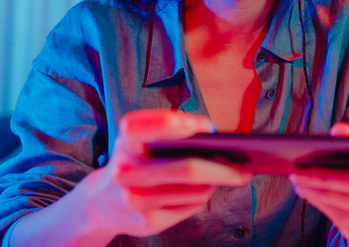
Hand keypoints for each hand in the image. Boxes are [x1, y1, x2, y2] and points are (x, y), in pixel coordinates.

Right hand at [78, 109, 251, 239]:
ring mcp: (135, 200)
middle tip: (246, 166)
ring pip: (194, 191)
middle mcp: (125, 171)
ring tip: (232, 175)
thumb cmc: (134, 160)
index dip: (176, 125)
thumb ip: (169, 128)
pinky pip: (190, 207)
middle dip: (223, 168)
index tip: (207, 127)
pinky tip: (207, 190)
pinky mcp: (146, 222)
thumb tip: (210, 131)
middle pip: (186, 168)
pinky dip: (202, 197)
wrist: (102, 203)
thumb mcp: (140, 138)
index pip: (147, 127)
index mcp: (125, 142)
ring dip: (216, 183)